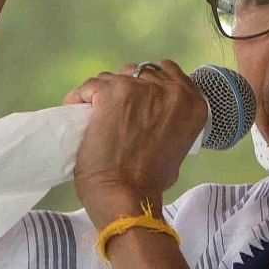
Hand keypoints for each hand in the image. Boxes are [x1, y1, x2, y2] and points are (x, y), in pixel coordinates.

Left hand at [63, 60, 207, 227]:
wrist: (126, 195)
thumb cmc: (150, 182)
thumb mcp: (177, 147)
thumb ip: (169, 122)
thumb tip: (151, 116)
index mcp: (192, 103)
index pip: (166, 72)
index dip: (146, 85)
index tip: (133, 102)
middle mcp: (170, 89)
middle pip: (138, 73)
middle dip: (124, 89)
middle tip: (113, 113)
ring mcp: (139, 88)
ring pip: (112, 78)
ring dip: (102, 94)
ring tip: (94, 116)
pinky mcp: (111, 92)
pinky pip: (89, 86)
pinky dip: (79, 98)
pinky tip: (76, 112)